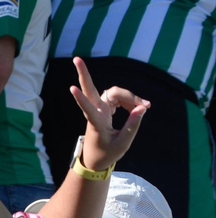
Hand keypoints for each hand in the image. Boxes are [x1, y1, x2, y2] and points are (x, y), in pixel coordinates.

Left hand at [69, 57, 148, 171]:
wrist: (96, 159)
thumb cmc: (107, 153)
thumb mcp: (123, 143)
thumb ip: (133, 125)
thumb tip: (142, 108)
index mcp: (96, 123)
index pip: (88, 109)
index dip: (81, 99)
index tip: (72, 88)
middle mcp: (95, 111)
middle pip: (90, 89)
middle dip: (84, 73)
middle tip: (77, 58)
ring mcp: (98, 108)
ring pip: (112, 92)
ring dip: (129, 96)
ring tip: (146, 105)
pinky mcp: (103, 108)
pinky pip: (116, 97)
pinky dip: (128, 100)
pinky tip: (138, 107)